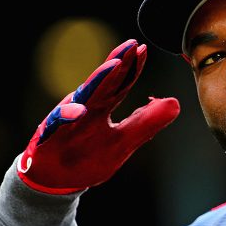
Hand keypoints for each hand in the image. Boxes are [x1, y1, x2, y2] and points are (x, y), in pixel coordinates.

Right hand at [17, 39, 179, 193]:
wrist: (53, 180)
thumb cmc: (87, 157)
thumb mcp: (123, 142)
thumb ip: (146, 123)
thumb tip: (175, 103)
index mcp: (102, 108)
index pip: (120, 85)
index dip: (131, 68)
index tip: (143, 49)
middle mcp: (85, 109)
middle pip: (104, 83)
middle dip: (118, 62)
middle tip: (131, 45)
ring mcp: (67, 121)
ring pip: (84, 97)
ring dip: (98, 80)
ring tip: (114, 66)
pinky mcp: (51, 136)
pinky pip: (58, 125)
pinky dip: (67, 116)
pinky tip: (78, 111)